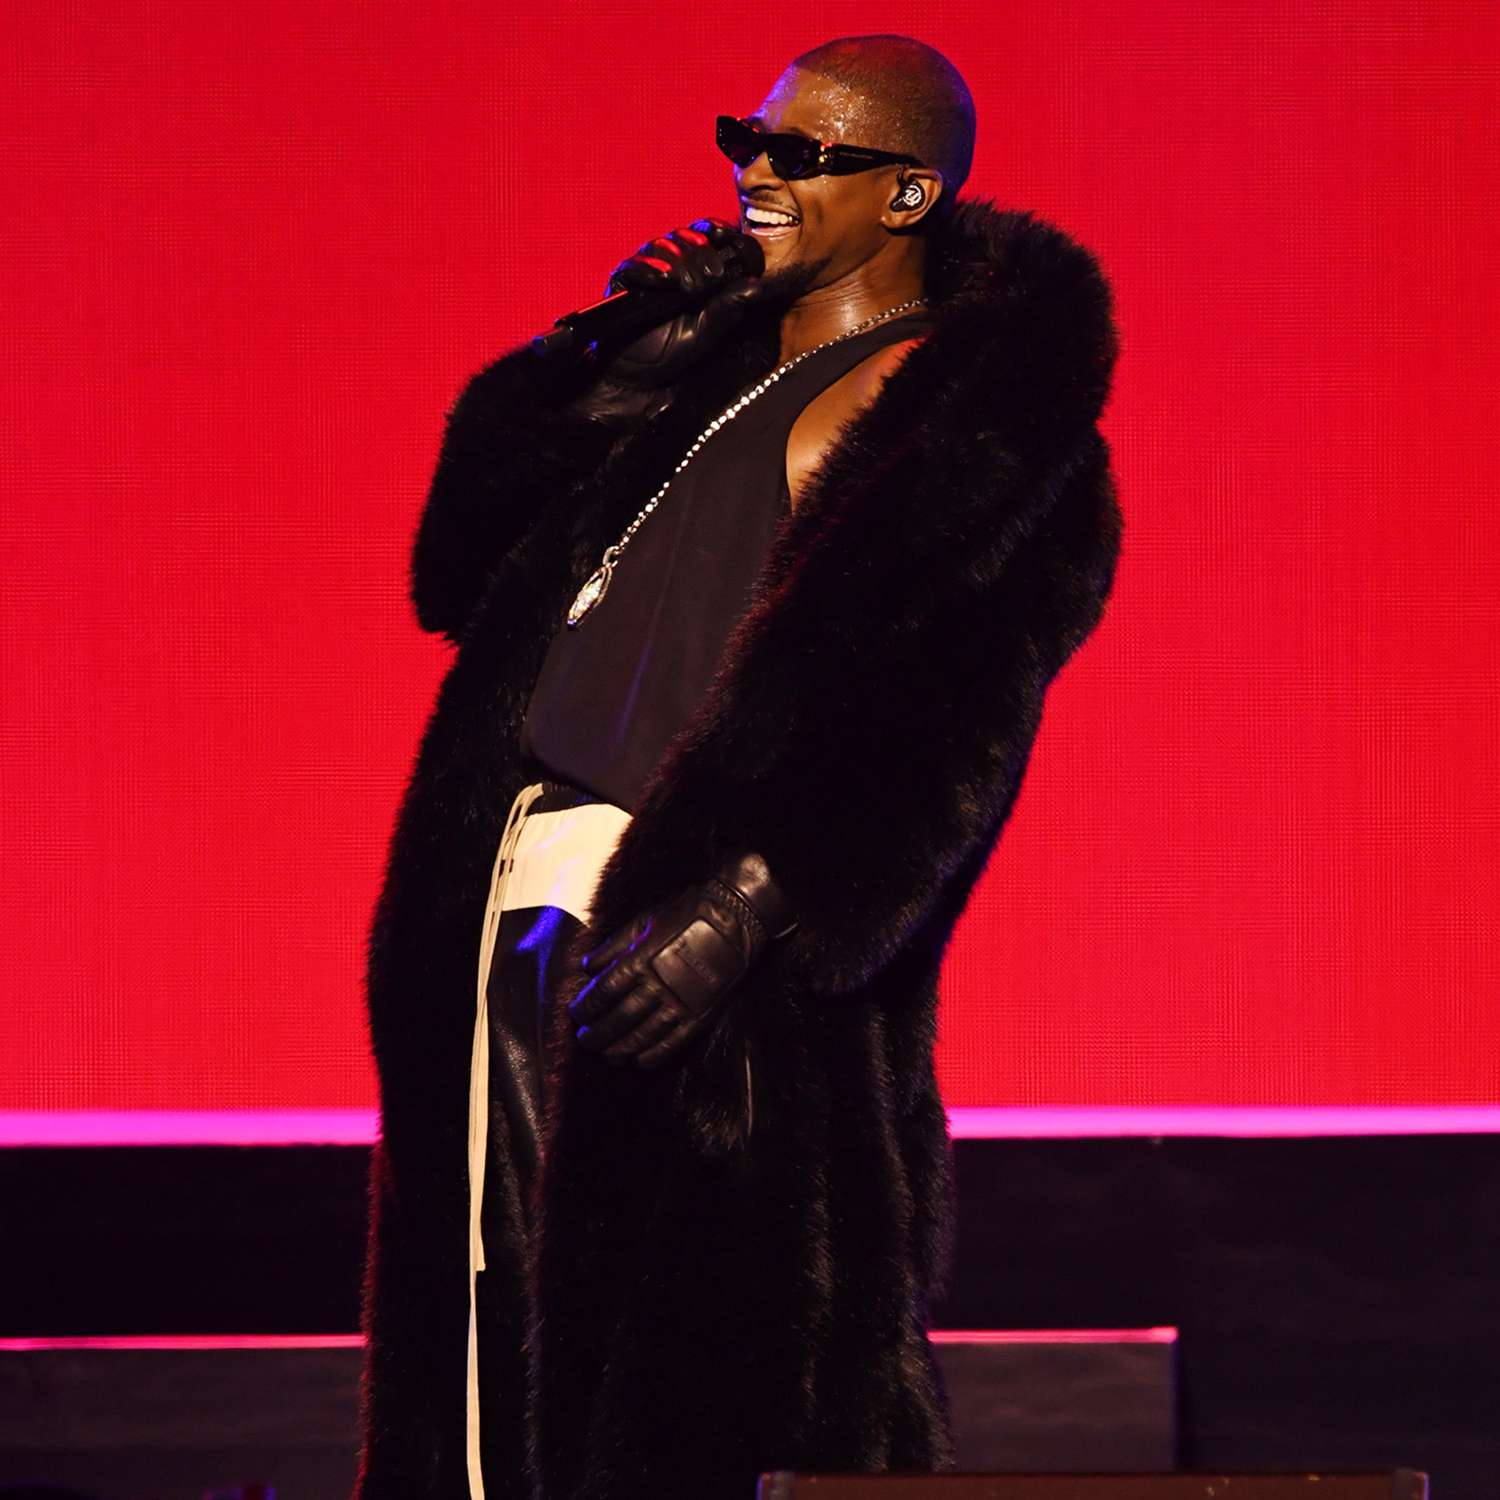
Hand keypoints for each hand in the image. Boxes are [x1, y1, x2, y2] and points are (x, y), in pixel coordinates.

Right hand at [569, 218, 762, 427]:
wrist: (639, 376)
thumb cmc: (674, 352)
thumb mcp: (708, 332)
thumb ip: (729, 308)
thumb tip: (758, 286)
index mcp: (694, 271)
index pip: (705, 235)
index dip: (715, 229)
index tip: (725, 235)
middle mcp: (670, 265)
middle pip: (685, 237)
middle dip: (701, 253)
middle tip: (712, 278)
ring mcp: (646, 271)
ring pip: (661, 245)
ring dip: (679, 260)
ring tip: (689, 287)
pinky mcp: (623, 282)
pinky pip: (633, 265)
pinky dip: (648, 268)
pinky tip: (663, 279)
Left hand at [569, 850, 795, 1068]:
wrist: (734, 919)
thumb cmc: (686, 914)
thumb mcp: (644, 921)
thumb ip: (614, 945)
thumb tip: (587, 966)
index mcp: (640, 961)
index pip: (602, 993)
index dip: (585, 1008)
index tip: (575, 1014)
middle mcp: (656, 986)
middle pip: (617, 1020)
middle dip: (597, 1034)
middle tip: (585, 1040)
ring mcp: (679, 1004)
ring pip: (641, 1037)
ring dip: (619, 1049)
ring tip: (606, 1054)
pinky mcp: (699, 1016)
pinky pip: (672, 1043)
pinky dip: (652, 1055)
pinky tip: (639, 1060)